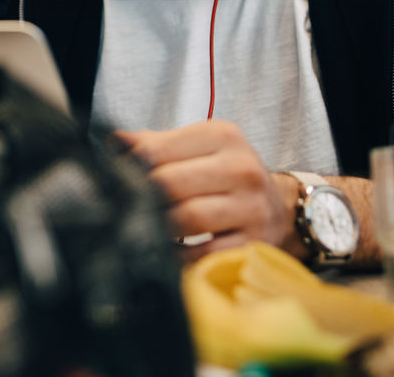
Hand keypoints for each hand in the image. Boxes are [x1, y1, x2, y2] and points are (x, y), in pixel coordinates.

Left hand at [118, 121, 293, 263]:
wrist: (280, 208)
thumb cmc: (226, 175)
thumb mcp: (198, 148)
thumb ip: (154, 143)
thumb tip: (113, 142)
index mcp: (222, 136)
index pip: (157, 150)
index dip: (129, 167)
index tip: (116, 180)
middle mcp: (241, 168)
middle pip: (169, 184)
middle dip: (143, 200)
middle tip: (126, 209)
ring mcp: (251, 207)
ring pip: (187, 218)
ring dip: (159, 228)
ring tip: (146, 229)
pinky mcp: (254, 242)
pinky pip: (204, 254)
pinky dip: (179, 257)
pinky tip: (168, 252)